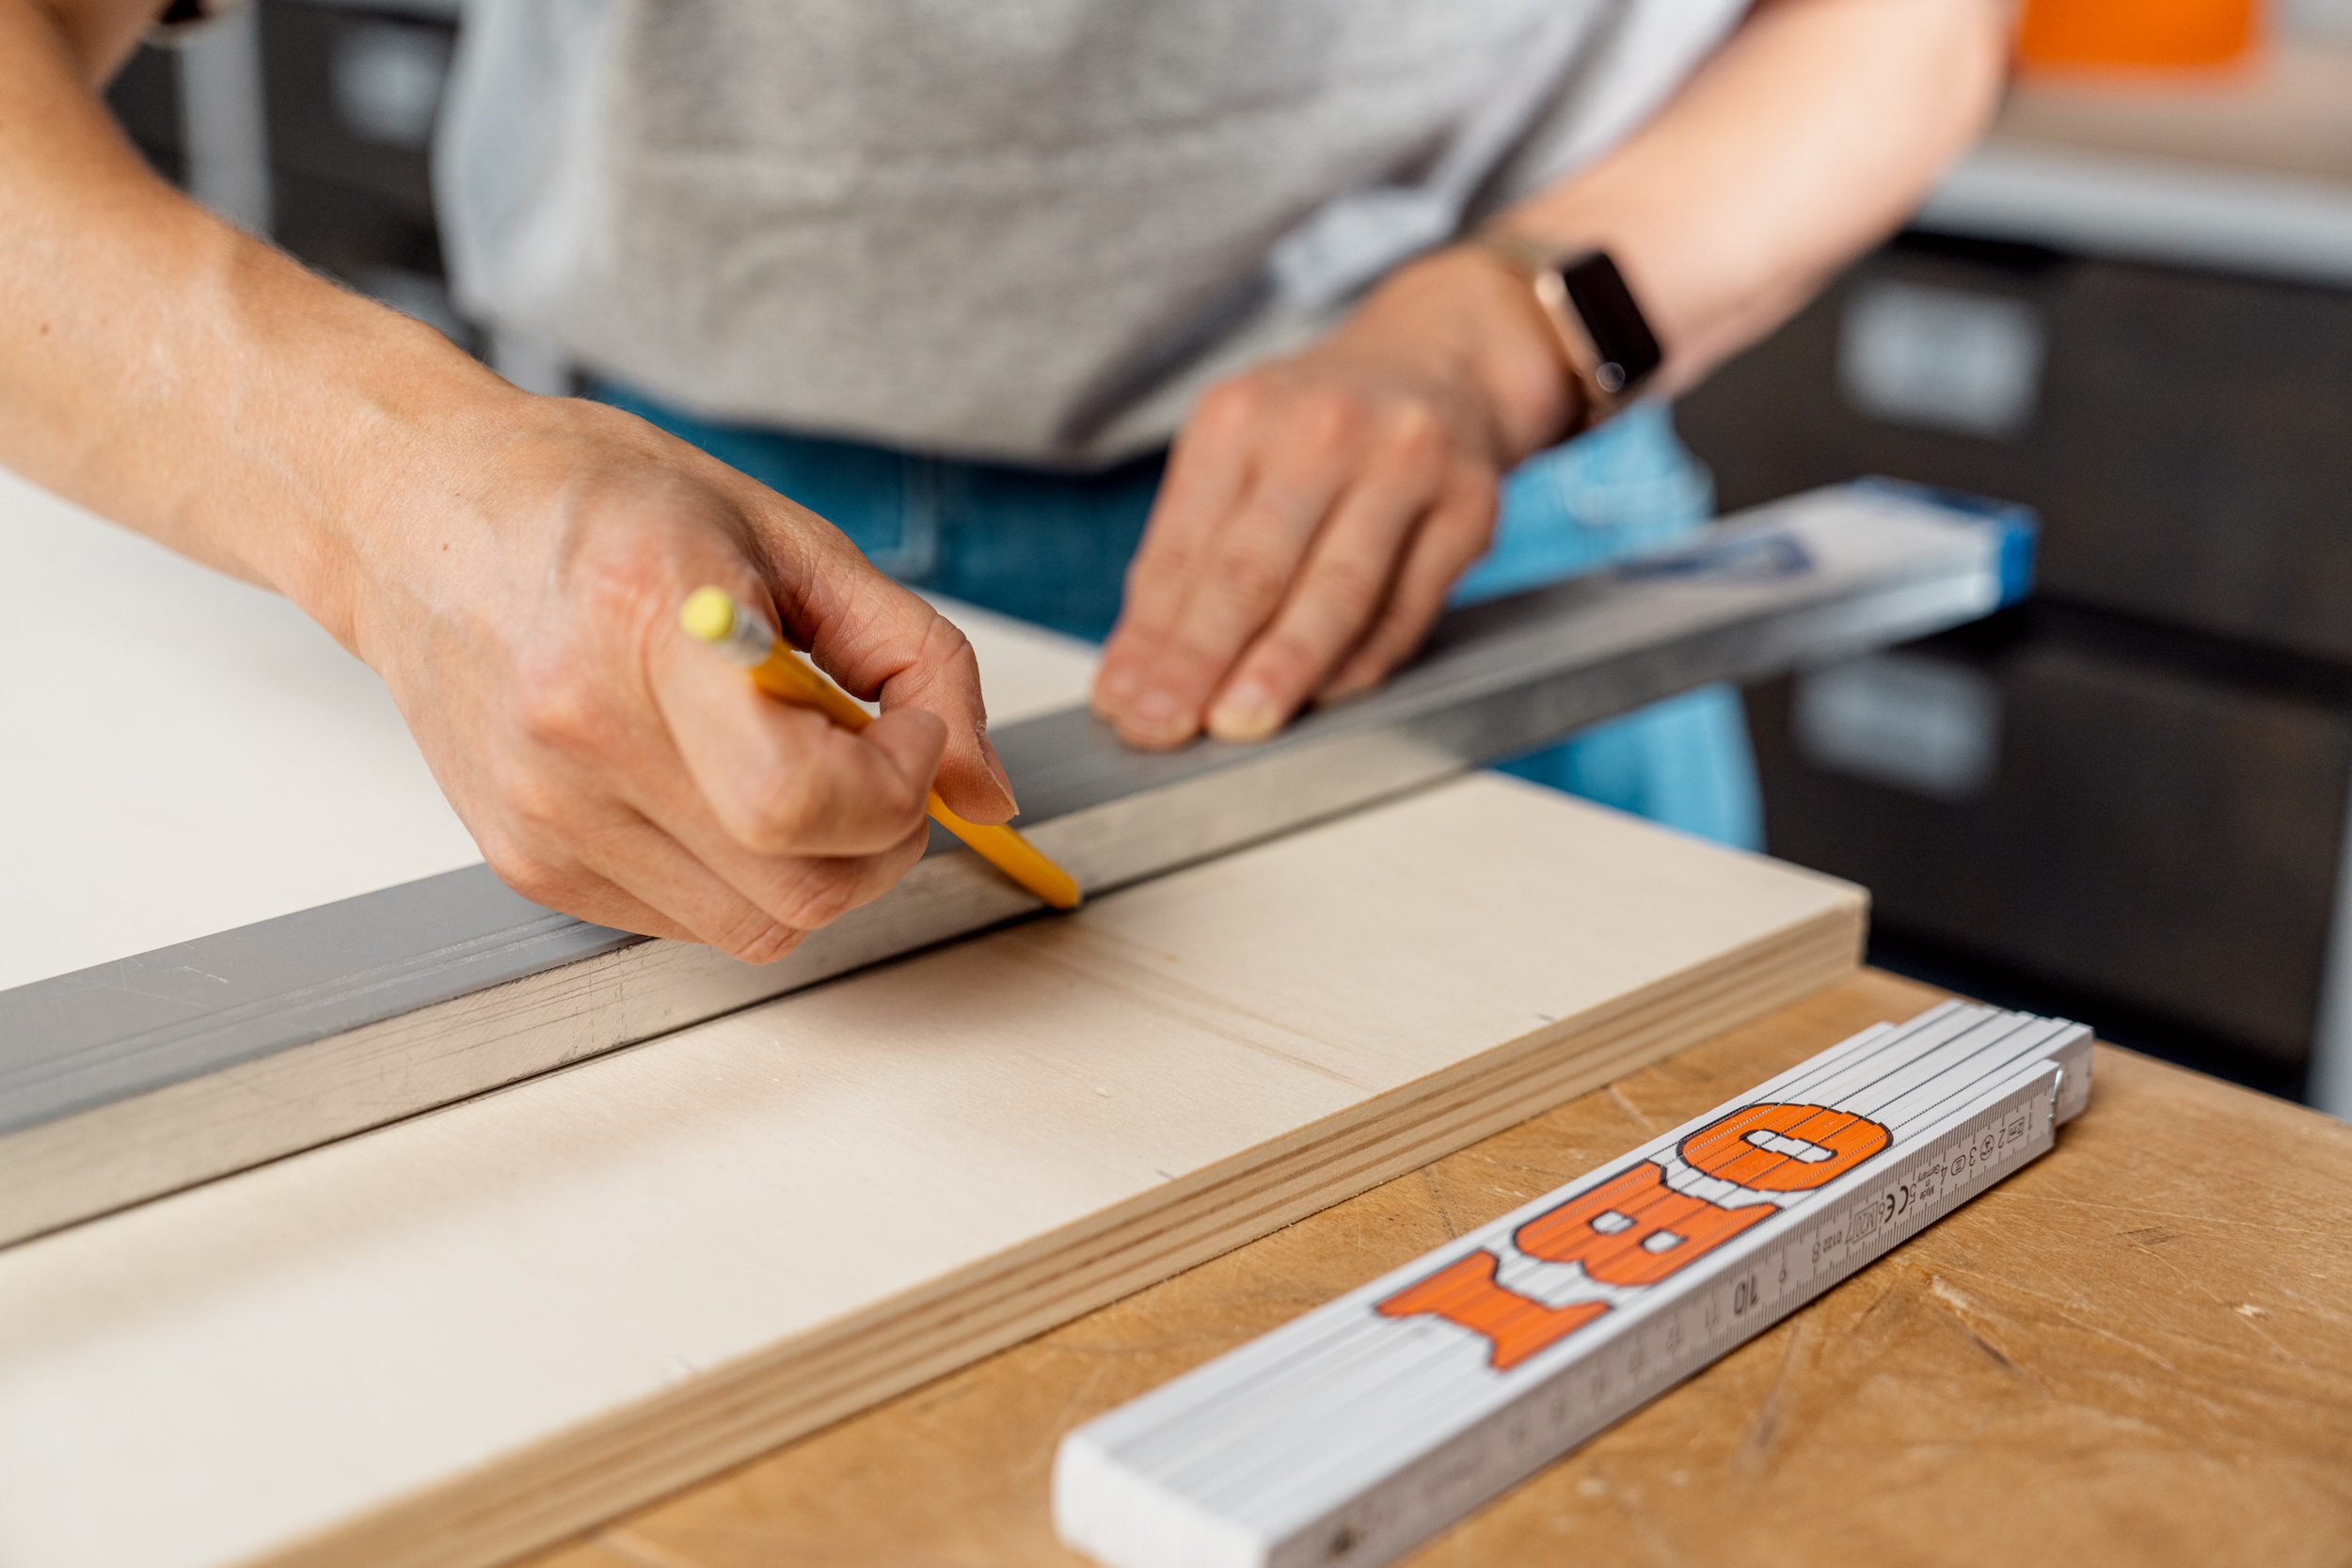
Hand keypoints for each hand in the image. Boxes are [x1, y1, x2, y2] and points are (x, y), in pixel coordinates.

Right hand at [331, 392, 1018, 960]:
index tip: (909, 733)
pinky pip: (694, 922)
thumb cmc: (594, 502)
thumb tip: (988, 786)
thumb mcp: (788, 536)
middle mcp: (576, 740)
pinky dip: (745, 872)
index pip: (798, 801)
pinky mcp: (528, 868)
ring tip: (790, 761)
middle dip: (883, 839)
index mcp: (644, 629)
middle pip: (799, 888)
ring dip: (820, 863)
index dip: (896, 788)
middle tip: (874, 758)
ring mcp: (543, 820)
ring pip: (760, 926)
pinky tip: (716, 782)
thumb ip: (915, 658)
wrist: (416, 517)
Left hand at [1090, 246, 1575, 748]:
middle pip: (1252, 568)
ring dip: (1283, 666)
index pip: (1182, 549)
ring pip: (1338, 589)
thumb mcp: (1237, 453)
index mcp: (1241, 417)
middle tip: (1164, 725)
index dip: (1148, 636)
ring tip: (1239, 723)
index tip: (1121, 702)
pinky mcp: (1470, 505)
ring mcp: (1404, 463)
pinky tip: (1323, 697)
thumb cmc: (1318, 429)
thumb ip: (1191, 551)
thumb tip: (1141, 665)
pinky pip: (1407, 605)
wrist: (1441, 359)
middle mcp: (1322, 429)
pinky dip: (1362, 660)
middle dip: (1199, 657)